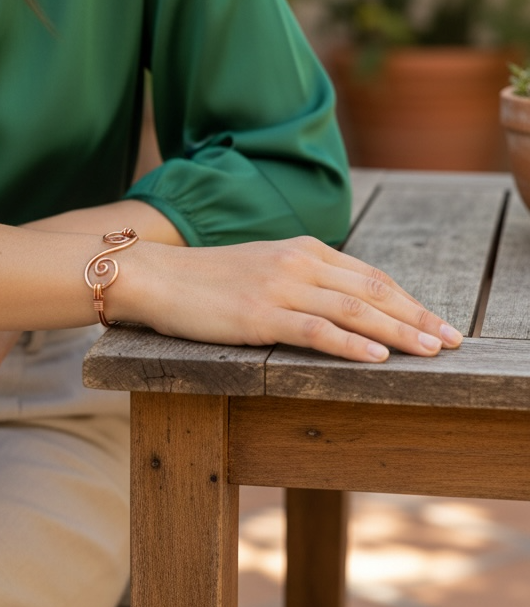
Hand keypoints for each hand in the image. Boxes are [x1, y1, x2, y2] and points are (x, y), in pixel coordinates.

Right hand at [136, 236, 462, 362]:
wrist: (154, 276)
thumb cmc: (204, 279)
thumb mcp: (263, 266)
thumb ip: (302, 277)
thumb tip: (340, 303)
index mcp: (303, 249)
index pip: (370, 276)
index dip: (409, 299)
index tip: (437, 320)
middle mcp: (298, 262)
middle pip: (373, 291)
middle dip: (417, 316)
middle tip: (451, 340)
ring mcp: (280, 287)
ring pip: (354, 311)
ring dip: (398, 332)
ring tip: (430, 351)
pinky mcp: (259, 315)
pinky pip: (316, 330)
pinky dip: (351, 344)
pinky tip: (377, 357)